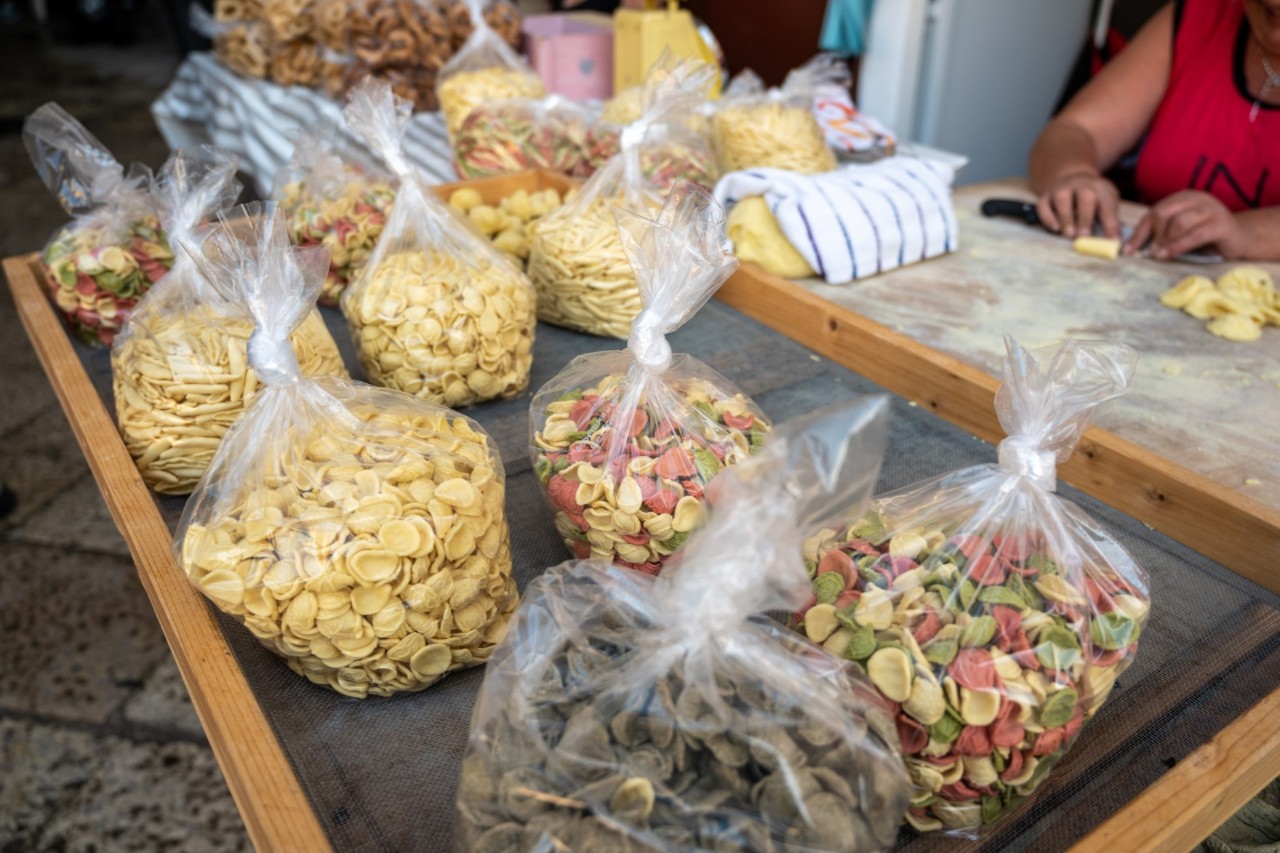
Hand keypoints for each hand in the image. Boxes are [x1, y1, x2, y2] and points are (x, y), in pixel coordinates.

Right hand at [1035, 172, 1121, 238]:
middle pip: (1085, 197)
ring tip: (1068, 235)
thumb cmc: (1093, 198)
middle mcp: (1081, 185)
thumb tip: (1115, 242)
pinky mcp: (1046, 195)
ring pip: (1062, 198)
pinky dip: (1047, 217)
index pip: (1108, 207)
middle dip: (1085, 218)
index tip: (1113, 242)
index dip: (1111, 225)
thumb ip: (1109, 219)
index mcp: (1100, 188)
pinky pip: (1043, 205)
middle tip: (1084, 236)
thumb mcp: (1106, 202)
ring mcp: (1062, 188)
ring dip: (1066, 218)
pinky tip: (1055, 229)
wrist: (1072, 177)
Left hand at [1122, 191, 1249, 258]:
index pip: (1154, 212)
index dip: (1139, 232)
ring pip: (1179, 222)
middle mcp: (1196, 198)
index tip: (1128, 251)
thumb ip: (1161, 233)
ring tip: (1158, 255)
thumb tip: (1132, 248)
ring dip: (1165, 241)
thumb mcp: (1179, 232)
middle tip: (1151, 252)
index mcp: (1183, 197)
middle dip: (1154, 234)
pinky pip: (1195, 234)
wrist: (1240, 237)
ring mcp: (1210, 209)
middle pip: (1164, 213)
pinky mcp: (1220, 223)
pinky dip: (1178, 245)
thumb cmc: (1204, 236)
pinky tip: (1168, 255)